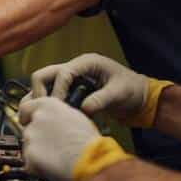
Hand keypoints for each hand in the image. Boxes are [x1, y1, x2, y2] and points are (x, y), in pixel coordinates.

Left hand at [18, 97, 99, 180]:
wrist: (91, 160)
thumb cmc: (90, 141)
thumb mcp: (76, 118)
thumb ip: (59, 116)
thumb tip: (56, 121)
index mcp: (48, 105)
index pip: (26, 108)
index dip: (26, 117)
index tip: (27, 122)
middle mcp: (37, 118)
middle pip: (29, 130)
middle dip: (37, 140)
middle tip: (53, 148)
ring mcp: (31, 137)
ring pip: (30, 147)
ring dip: (38, 154)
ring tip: (58, 159)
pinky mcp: (29, 155)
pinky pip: (30, 163)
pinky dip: (38, 168)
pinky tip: (54, 168)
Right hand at [31, 53, 147, 120]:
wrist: (139, 97)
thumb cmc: (132, 90)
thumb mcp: (120, 93)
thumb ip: (102, 99)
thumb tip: (83, 108)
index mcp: (86, 63)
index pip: (63, 73)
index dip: (57, 90)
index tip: (58, 107)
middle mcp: (75, 68)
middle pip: (45, 74)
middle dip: (40, 92)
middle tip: (45, 111)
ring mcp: (71, 79)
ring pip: (44, 84)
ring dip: (41, 98)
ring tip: (43, 115)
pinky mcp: (70, 90)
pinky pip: (52, 94)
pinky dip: (48, 104)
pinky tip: (50, 117)